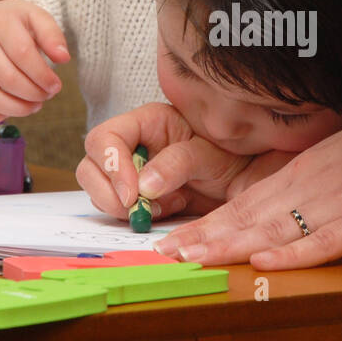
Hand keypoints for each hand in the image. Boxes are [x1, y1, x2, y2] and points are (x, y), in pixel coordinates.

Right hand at [0, 0, 70, 122]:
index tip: (56, 85)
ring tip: (34, 105)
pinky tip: (11, 111)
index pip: (22, 53)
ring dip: (17, 109)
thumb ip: (52, 35)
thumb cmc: (19, 25)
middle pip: (7, 78)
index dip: (42, 75)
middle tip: (47, 95)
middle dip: (33, 93)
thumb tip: (63, 58)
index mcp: (0, 25)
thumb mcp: (38, 18)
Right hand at [76, 102, 298, 220]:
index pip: (104, 138)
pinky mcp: (138, 198)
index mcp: (145, 123)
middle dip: (108, 193)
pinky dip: (135, 217)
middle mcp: (132, 146)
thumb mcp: (209, 153)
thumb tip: (144, 185)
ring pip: (99, 190)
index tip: (131, 193)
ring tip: (161, 209)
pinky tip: (166, 212)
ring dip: (122, 207)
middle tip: (137, 210)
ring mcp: (131, 173)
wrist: (251, 174)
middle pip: (90, 166)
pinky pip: (119, 210)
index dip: (109, 165)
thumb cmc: (233, 152)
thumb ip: (177, 162)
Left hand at [156, 80, 341, 268]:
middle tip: (163, 256)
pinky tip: (263, 261)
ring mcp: (334, 203)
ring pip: (272, 229)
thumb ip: (308, 184)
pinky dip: (291, 253)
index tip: (171, 240)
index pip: (241, 203)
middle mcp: (307, 187)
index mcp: (299, 173)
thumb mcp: (336, 159)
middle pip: (245, 217)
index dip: (205, 224)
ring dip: (229, 246)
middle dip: (202, 239)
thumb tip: (281, 207)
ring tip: (192, 261)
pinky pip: (322, 242)